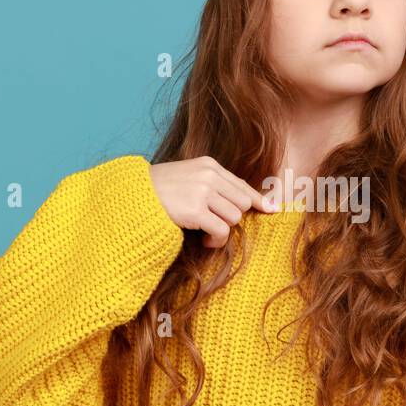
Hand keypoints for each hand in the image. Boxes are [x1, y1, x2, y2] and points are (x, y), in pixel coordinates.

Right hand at [149, 156, 277, 247]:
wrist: (132, 197)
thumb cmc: (160, 192)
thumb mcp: (189, 179)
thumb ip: (213, 186)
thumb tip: (245, 202)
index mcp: (209, 165)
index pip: (241, 185)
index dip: (258, 200)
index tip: (273, 209)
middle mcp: (208, 175)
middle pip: (242, 202)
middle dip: (232, 218)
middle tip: (215, 225)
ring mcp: (202, 191)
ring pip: (234, 217)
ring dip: (223, 230)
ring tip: (207, 233)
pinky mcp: (195, 209)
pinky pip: (221, 230)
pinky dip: (217, 239)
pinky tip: (205, 240)